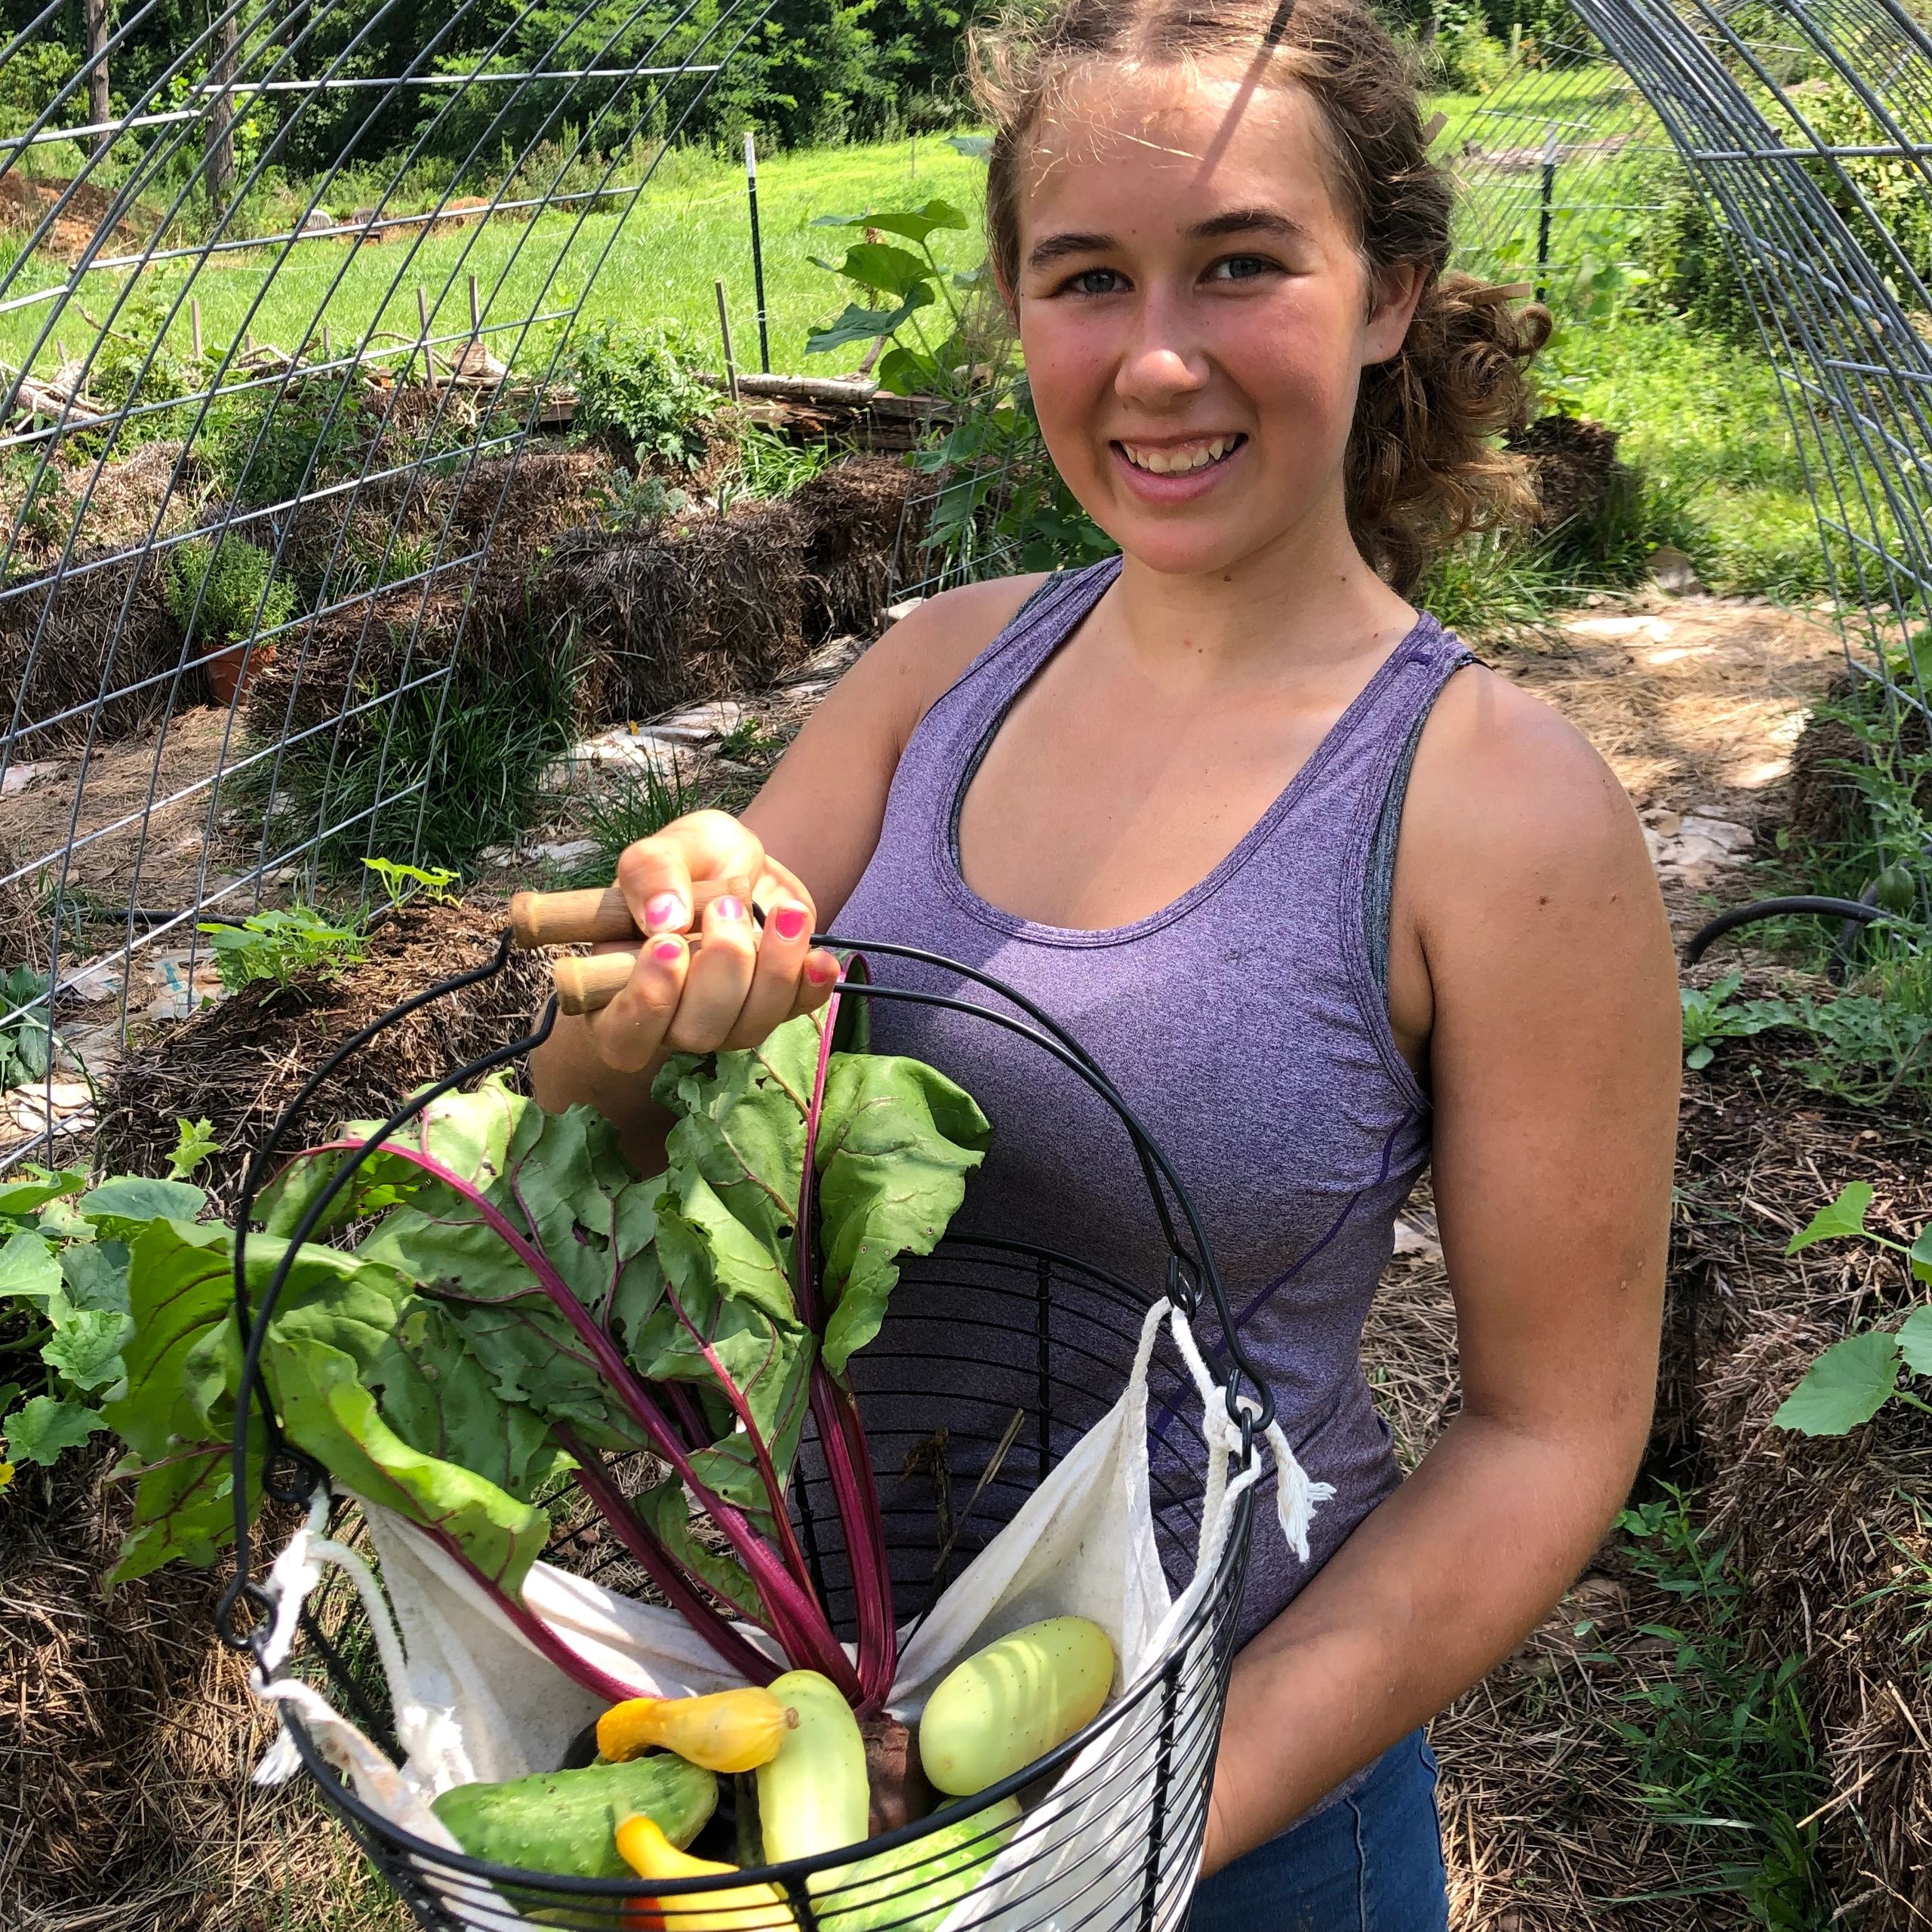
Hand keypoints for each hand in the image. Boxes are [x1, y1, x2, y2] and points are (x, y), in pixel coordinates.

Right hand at [588, 810, 842, 1071]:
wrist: (741, 862)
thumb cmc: (689, 862)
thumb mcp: (666, 848)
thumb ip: (651, 872)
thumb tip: (663, 918)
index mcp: (621, 989)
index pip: (621, 1037)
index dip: (645, 1005)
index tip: (668, 945)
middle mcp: (673, 1019)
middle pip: (694, 1032)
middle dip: (720, 971)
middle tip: (727, 908)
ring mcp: (727, 1021)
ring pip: (748, 1027)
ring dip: (773, 971)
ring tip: (786, 913)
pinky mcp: (776, 1007)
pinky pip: (797, 1012)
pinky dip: (812, 986)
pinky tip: (820, 957)